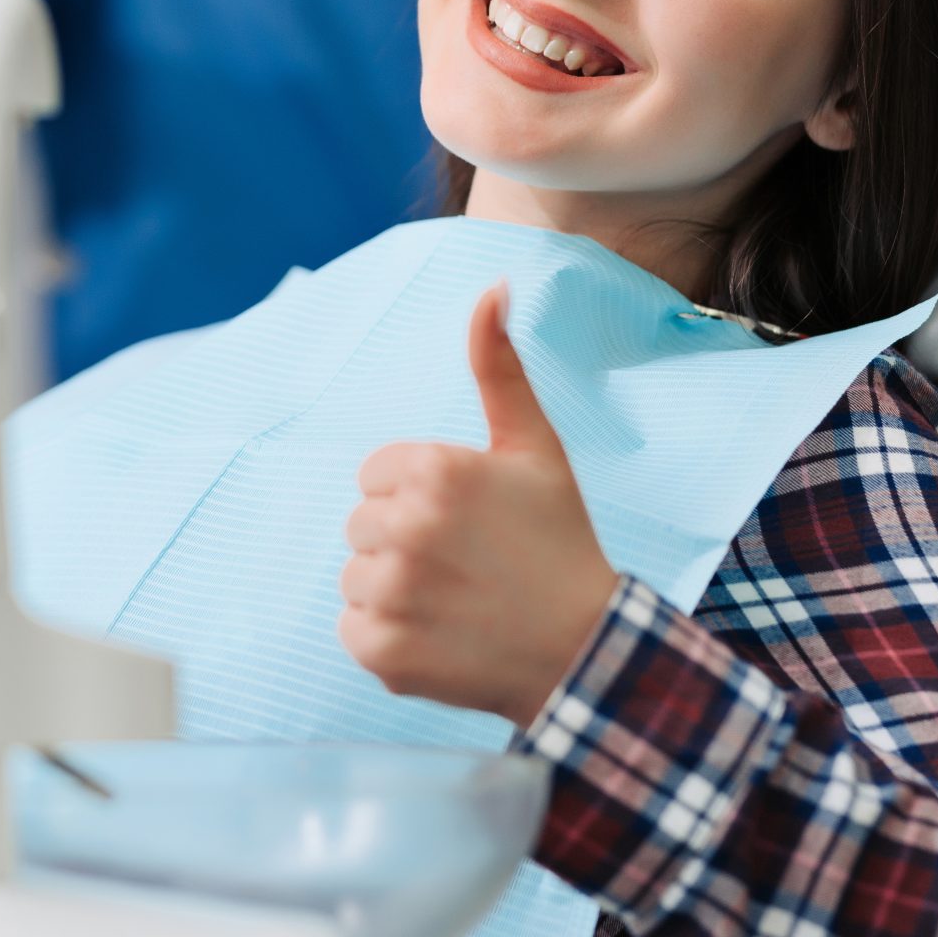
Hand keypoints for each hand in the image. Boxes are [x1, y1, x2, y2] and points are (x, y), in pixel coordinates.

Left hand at [340, 283, 621, 726]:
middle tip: (467, 564)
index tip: (470, 521)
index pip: (376, 475)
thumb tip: (493, 286)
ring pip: (355, 577)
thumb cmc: (557, 540)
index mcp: (433, 468)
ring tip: (456, 601)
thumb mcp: (534, 447)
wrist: (584, 650)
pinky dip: (388, 638)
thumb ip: (500, 365)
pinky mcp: (381, 650)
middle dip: (405, 541)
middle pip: (362, 524)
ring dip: (394, 591)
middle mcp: (405, 526)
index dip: (422, 496)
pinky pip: (353, 629)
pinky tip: (441, 637)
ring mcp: (391, 592)